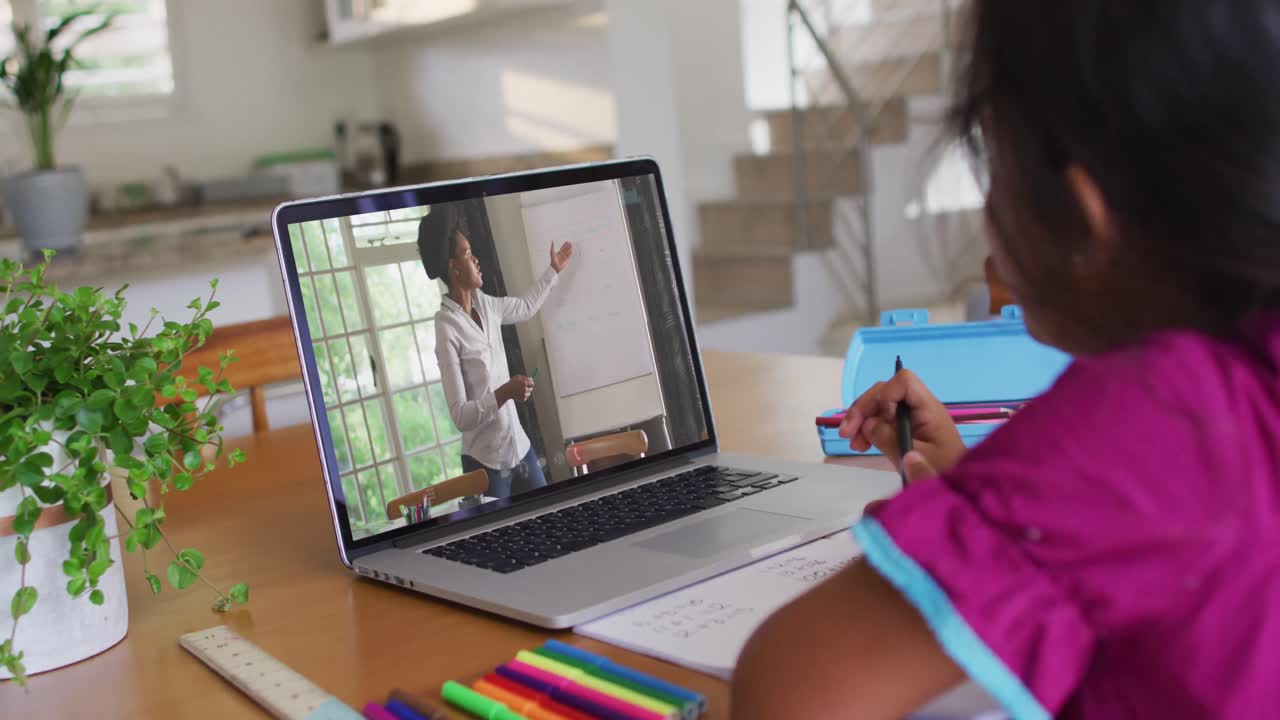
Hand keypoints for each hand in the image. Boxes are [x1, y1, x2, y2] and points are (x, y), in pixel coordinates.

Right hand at [496, 375, 534, 405]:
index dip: (531, 383)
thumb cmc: (511, 383)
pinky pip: (525, 397)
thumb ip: (525, 377)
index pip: (532, 383)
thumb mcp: (517, 377)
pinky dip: (523, 396)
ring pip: (528, 394)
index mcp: (524, 383)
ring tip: (519, 392)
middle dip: (528, 388)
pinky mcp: (523, 399)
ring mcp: (524, 394)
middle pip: (531, 389)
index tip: (530, 384)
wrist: (506, 391)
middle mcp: (525, 389)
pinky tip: (518, 395)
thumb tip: (531, 378)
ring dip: (525, 393)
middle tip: (524, 388)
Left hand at [550, 241, 573, 272]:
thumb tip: (552, 241)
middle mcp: (562, 254)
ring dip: (570, 249)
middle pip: (566, 249)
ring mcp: (564, 257)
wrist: (555, 267)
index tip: (567, 242)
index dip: (565, 244)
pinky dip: (570, 253)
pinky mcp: (566, 260)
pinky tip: (571, 250)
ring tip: (571, 246)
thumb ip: (552, 247)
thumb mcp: (552, 252)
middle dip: (568, 246)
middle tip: (570, 243)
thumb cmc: (553, 260)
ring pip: (568, 252)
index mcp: (559, 252)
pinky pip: (569, 256)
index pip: (563, 247)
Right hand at [838, 369, 964, 478]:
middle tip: (847, 434)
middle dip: (863, 409)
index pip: (904, 382)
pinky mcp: (906, 429)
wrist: (961, 491)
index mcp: (928, 409)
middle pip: (885, 392)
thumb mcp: (914, 458)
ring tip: (854, 444)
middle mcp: (919, 408)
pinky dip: (868, 430)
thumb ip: (889, 439)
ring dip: (862, 421)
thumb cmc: (944, 472)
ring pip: (879, 406)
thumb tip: (868, 425)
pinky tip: (861, 445)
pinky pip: (883, 420)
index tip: (879, 420)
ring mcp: (911, 418)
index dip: (885, 395)